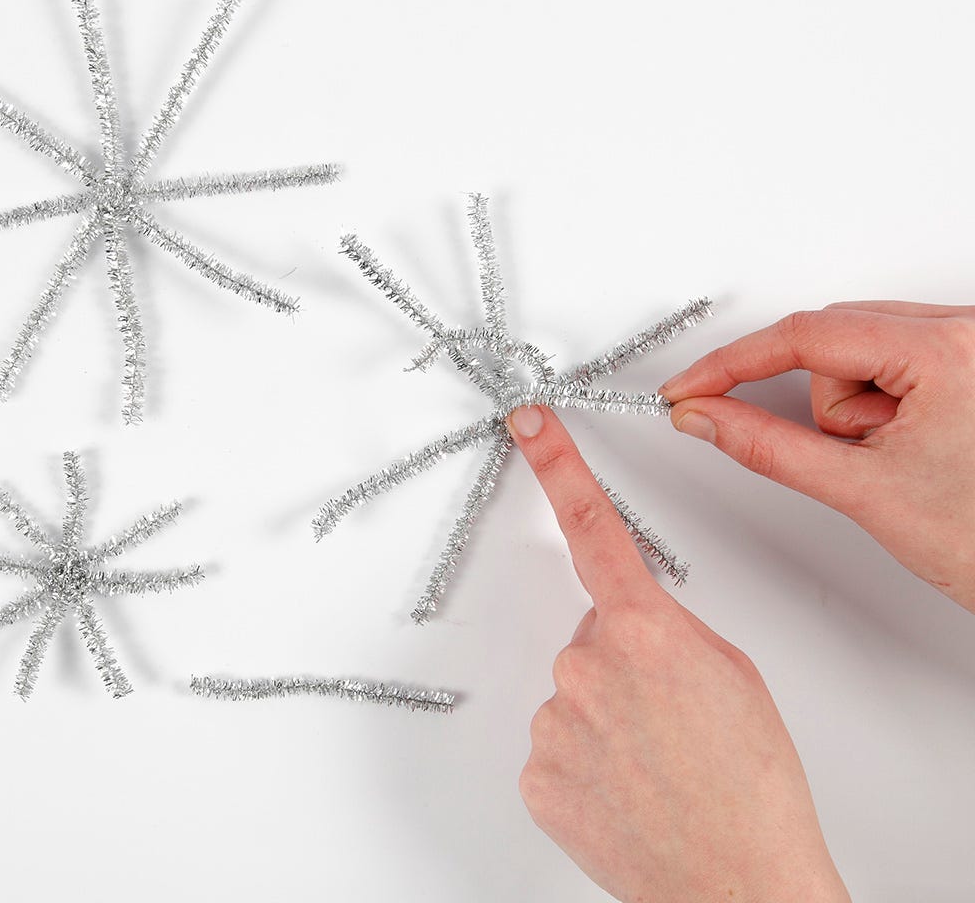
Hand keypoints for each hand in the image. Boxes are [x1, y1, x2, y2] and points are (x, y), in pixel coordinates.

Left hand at [507, 405, 849, 902]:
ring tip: (657, 760)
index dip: (557, 465)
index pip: (592, 526)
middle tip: (671, 715)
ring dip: (608, 714)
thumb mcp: (732, 674)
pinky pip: (557, 743)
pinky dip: (586, 759)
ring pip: (573, 693)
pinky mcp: (536, 772)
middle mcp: (586, 666)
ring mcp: (554, 720)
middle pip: (591, 634)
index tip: (529, 425)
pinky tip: (626, 786)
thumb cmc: (752, 785)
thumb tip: (632, 623)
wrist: (740, 883)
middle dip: (624, 660)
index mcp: (643, 629)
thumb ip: (671, 628)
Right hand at [661, 301, 974, 613]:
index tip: (692, 385)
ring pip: (861, 348)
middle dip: (827, 404)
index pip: (806, 337)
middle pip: (835, 340)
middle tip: (857, 454)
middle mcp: (968, 332)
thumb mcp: (862, 489)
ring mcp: (972, 345)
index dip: (733, 364)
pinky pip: (892, 357)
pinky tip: (910, 440)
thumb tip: (708, 417)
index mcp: (948, 352)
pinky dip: (880, 400)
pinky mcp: (970, 361)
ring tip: (901, 455)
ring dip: (857, 406)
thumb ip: (767, 446)